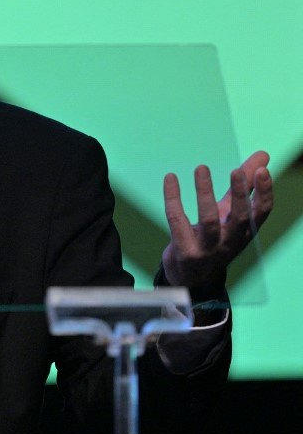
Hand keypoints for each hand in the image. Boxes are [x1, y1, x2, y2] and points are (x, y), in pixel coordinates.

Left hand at [162, 150, 273, 289]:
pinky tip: (170, 178)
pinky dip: (173, 198)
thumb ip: (244, 185)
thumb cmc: (214, 238)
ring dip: (205, 193)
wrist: (191, 277)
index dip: (264, 193)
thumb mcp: (230, 213)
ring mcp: (207, 249)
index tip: (262, 170)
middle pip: (239, 218)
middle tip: (236, 170)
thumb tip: (263, 155)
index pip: (261, 213)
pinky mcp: (185, 251)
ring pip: (208, 220)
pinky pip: (177, 221)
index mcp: (245, 233)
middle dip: (239, 194)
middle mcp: (230, 242)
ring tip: (201, 168)